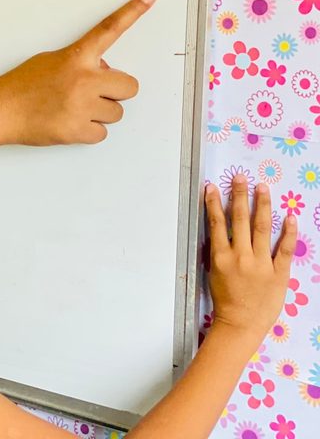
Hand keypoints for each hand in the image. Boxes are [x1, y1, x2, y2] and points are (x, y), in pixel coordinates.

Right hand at [0, 0, 154, 144]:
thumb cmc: (21, 85)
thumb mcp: (51, 61)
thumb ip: (80, 63)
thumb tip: (104, 73)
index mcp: (76, 58)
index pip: (109, 29)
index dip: (132, 11)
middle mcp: (83, 80)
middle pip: (130, 87)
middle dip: (115, 92)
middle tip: (93, 94)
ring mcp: (82, 106)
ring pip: (116, 113)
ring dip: (100, 113)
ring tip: (73, 109)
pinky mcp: (77, 130)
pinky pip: (101, 134)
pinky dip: (88, 131)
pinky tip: (68, 123)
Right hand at [207, 175, 295, 341]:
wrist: (241, 324)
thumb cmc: (226, 301)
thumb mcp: (214, 273)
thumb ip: (219, 252)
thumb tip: (221, 232)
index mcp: (221, 257)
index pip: (217, 223)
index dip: (214, 203)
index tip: (213, 187)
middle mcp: (241, 256)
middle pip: (240, 219)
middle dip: (239, 196)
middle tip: (240, 178)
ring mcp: (261, 263)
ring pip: (261, 228)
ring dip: (261, 206)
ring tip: (262, 188)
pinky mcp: (279, 273)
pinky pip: (284, 249)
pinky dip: (288, 232)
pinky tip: (290, 217)